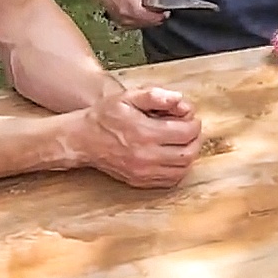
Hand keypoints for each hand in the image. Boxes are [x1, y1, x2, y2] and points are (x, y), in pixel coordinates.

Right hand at [67, 86, 203, 187]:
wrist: (83, 140)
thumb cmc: (105, 116)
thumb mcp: (127, 97)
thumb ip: (155, 96)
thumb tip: (179, 99)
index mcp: (145, 133)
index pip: (186, 133)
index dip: (194, 123)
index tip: (190, 118)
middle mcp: (146, 156)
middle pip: (189, 153)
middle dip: (195, 139)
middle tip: (190, 130)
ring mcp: (143, 172)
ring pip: (182, 169)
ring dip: (189, 155)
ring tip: (182, 142)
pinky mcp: (140, 181)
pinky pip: (170, 180)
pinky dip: (178, 169)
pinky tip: (172, 156)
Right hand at [97, 0, 169, 28]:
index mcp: (134, 8)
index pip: (152, 18)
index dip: (161, 16)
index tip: (166, 12)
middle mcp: (128, 17)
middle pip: (148, 23)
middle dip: (156, 19)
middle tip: (162, 14)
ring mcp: (123, 22)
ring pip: (142, 26)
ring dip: (148, 21)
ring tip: (152, 13)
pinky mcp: (120, 23)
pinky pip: (134, 26)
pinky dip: (140, 22)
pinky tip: (142, 16)